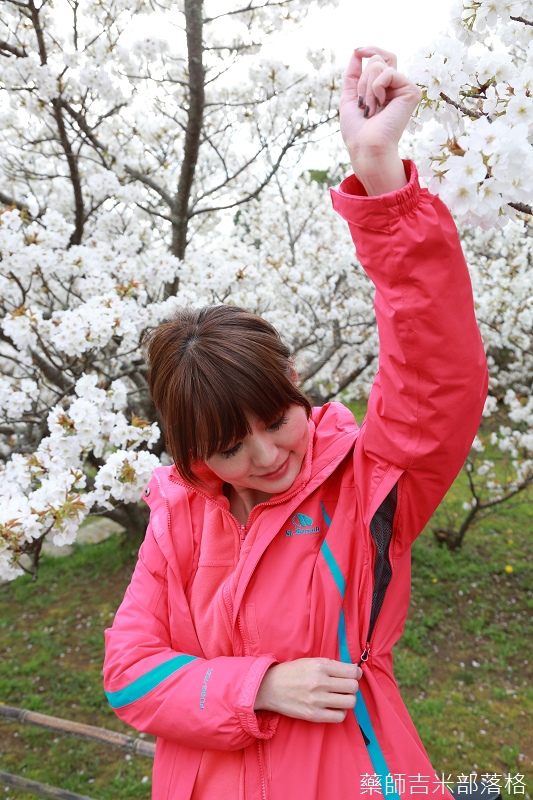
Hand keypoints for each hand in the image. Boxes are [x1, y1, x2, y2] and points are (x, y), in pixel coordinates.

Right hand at [254, 658, 362, 722]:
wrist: (270, 687)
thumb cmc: (292, 672)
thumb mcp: (311, 661)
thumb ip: (331, 665)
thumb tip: (354, 671)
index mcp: (320, 666)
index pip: (352, 671)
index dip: (356, 673)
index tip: (353, 674)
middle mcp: (320, 682)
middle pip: (353, 687)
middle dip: (352, 686)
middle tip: (345, 686)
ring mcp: (317, 700)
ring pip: (350, 702)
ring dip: (347, 699)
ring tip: (339, 697)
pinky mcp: (314, 715)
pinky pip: (339, 716)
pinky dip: (340, 712)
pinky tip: (333, 707)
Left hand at [340, 47, 421, 194]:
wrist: (365, 146)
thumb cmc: (356, 130)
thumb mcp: (349, 97)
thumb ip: (353, 74)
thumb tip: (357, 51)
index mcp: (383, 88)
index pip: (380, 58)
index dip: (369, 50)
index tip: (358, 51)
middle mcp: (396, 86)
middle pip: (376, 60)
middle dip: (362, 81)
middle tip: (364, 105)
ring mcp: (404, 88)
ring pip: (379, 64)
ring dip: (367, 88)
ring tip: (371, 109)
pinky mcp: (411, 91)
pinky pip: (387, 72)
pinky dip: (376, 88)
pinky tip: (380, 106)